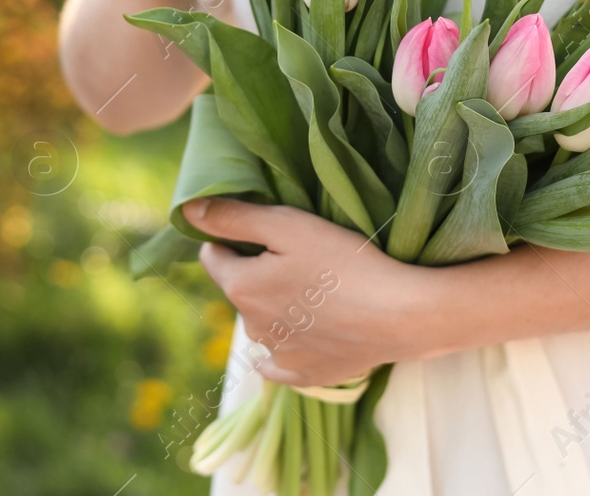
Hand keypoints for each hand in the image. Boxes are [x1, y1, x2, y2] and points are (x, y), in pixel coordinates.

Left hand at [185, 198, 441, 387]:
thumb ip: (235, 218)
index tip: (264, 232)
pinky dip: (288, 344)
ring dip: (277, 305)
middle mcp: (251, 328)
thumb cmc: (344, 262)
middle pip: (241, 288)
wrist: (400, 315)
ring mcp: (278, 357)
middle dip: (258, 272)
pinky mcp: (304, 377)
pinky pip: (280, 361)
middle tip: (300, 257)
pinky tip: (308, 331)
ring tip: (318, 289)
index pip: (213, 257)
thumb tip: (188, 211)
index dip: (232, 239)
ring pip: (263, 321)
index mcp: (241, 288)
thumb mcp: (288, 226)